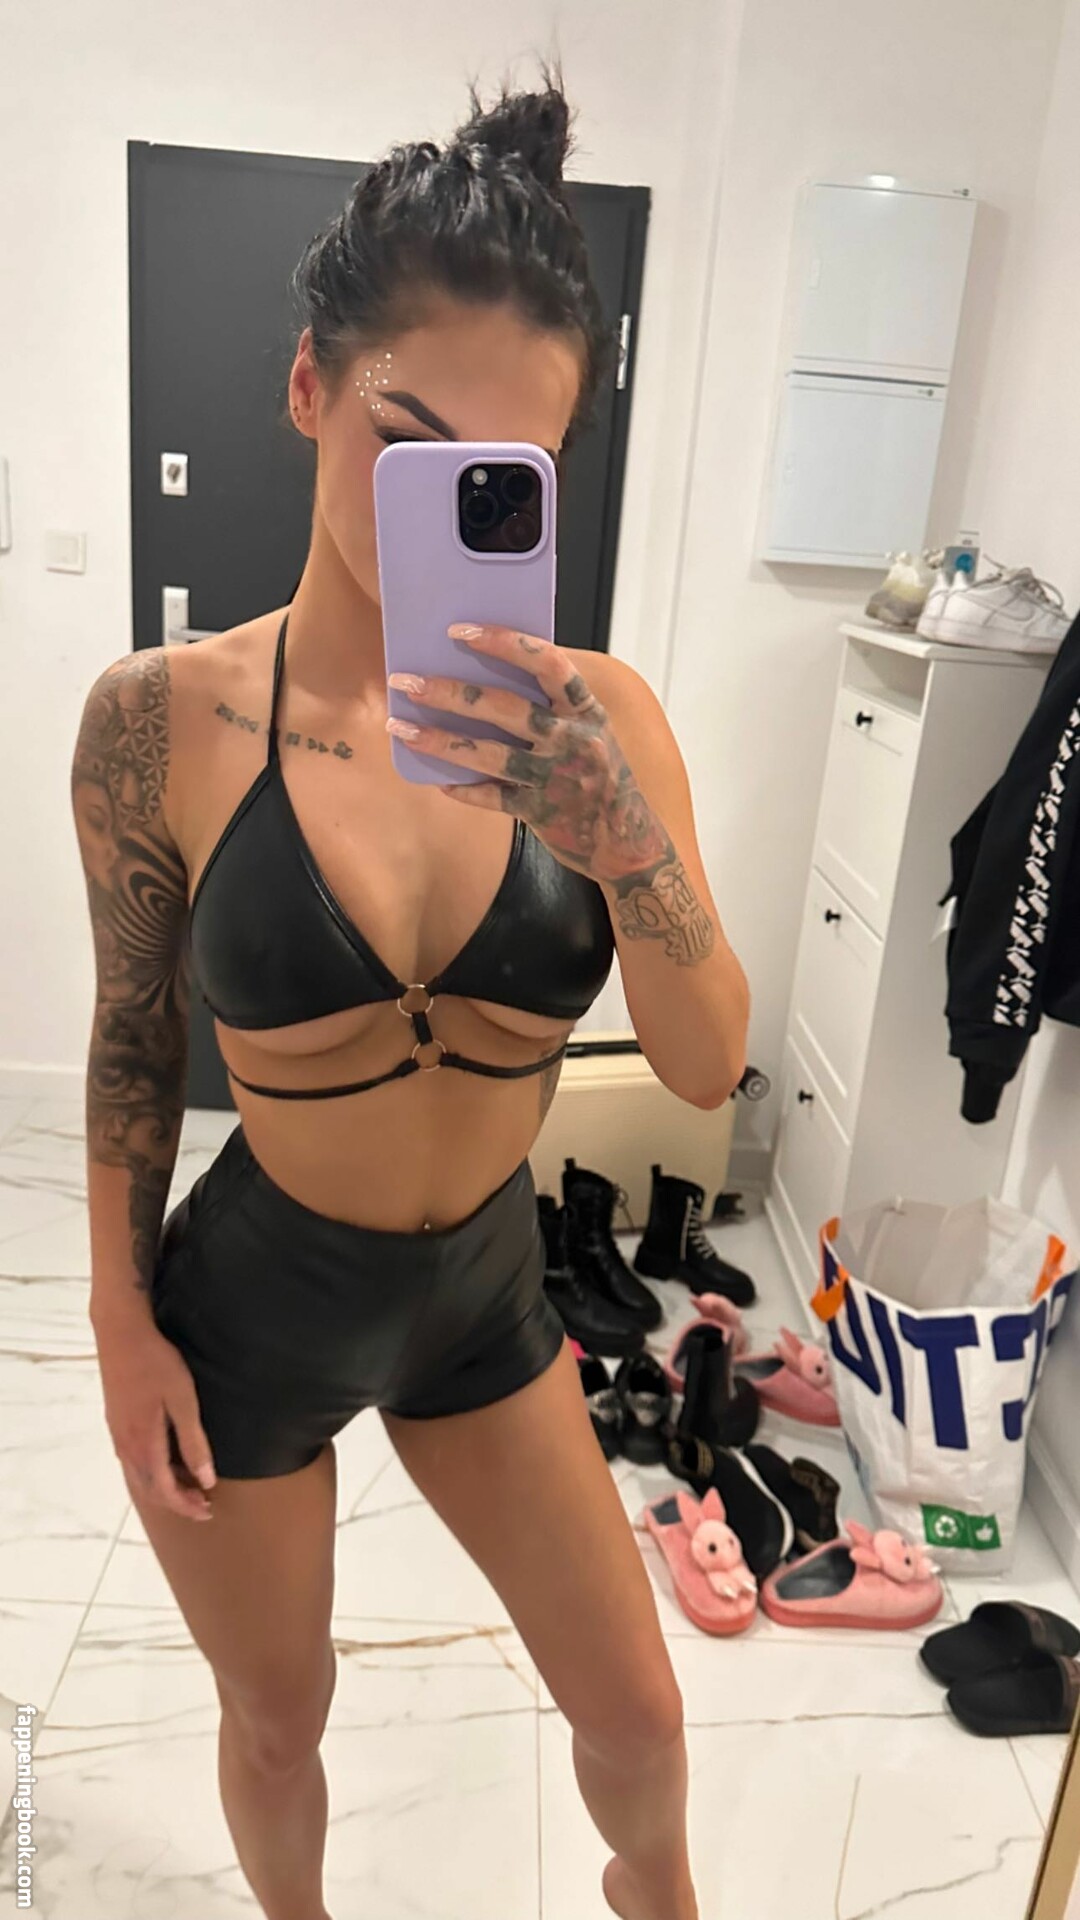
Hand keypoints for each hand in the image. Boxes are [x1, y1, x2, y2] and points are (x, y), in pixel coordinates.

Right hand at [94, 1315, 216, 1520]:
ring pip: (139, 1477)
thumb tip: (205, 1479)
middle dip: (176, 1502)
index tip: (207, 1510)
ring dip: (163, 1488)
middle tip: (202, 1504)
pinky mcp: (116, 1422)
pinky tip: (165, 1463)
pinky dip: (151, 1473)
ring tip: (189, 1487)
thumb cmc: (157, 1364)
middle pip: (150, 1489)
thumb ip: (193, 1442)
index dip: (186, 1505)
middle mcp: (126, 1446)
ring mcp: (118, 1434)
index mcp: (144, 1444)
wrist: (121, 1334)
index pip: (164, 1490)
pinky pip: (133, 1462)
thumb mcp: (183, 1401)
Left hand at [386, 622, 671, 884]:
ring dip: (440, 740)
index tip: (459, 631)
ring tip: (401, 729)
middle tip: (406, 682)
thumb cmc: (601, 777)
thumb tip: (489, 678)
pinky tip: (438, 781)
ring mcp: (557, 778)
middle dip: (450, 693)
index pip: (547, 663)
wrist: (630, 844)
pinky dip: (465, 789)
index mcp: (586, 710)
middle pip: (504, 708)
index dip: (504, 643)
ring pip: (490, 755)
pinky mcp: (543, 814)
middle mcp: (573, 740)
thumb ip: (554, 708)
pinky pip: (493, 798)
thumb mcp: (592, 732)